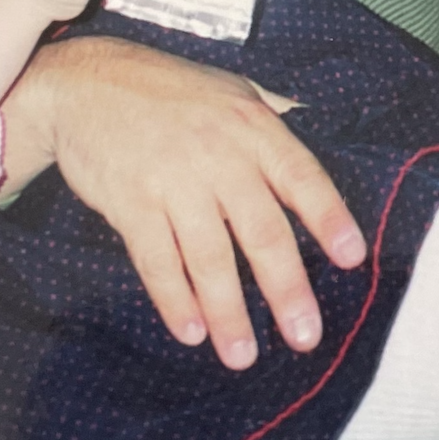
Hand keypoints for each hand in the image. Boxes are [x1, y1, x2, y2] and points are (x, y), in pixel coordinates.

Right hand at [1, 37, 363, 369]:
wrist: (86, 83)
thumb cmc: (168, 92)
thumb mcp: (230, 92)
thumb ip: (271, 128)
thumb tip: (315, 156)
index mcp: (252, 128)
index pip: (301, 177)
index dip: (328, 218)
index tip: (352, 258)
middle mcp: (219, 155)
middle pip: (261, 231)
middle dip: (286, 289)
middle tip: (304, 337)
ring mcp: (173, 180)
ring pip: (209, 257)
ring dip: (229, 312)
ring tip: (243, 356)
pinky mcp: (131, 202)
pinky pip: (157, 261)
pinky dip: (175, 300)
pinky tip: (191, 332)